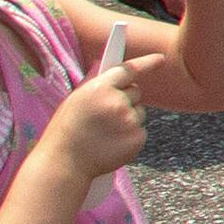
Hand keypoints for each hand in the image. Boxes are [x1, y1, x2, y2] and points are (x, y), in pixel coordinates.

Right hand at [38, 60, 146, 184]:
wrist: (64, 163)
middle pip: (136, 91)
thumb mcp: (74, 101)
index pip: (128, 69)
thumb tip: (103, 64)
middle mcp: (117, 101)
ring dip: (128, 118)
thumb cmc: (66, 132)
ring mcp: (129, 120)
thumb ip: (93, 83)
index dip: (146, 62)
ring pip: (139, 112)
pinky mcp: (137, 138)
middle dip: (125, 99)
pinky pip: (141, 130)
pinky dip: (130, 136)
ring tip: (105, 132)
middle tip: (106, 114)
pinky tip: (112, 143)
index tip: (160, 59)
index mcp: (99, 88)